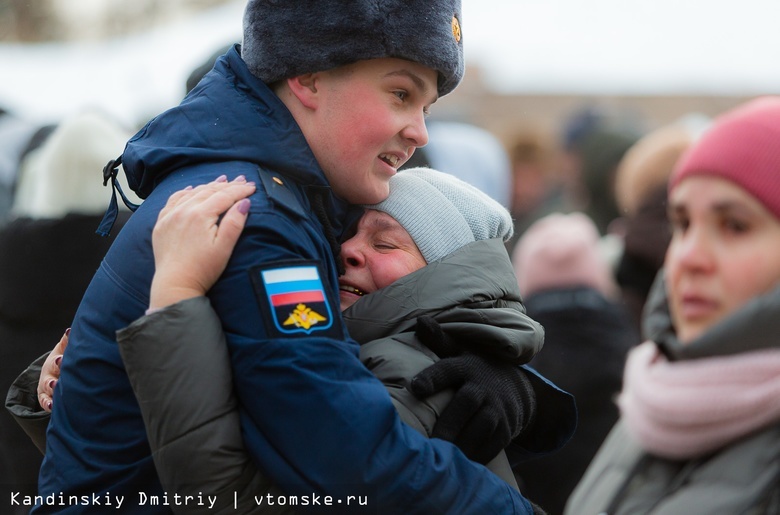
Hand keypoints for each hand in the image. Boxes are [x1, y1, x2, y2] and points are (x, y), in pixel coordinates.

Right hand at [38, 329, 68, 411]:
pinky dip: (49, 405)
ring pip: (48, 392)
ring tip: (55, 394)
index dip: (58, 362)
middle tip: (56, 382)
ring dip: (51, 393)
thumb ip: (67, 342)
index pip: (55, 363)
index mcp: (55, 363)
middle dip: (53, 381)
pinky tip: (52, 406)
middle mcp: (49, 376)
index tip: (61, 360)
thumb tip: (70, 330)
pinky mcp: (47, 399)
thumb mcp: (64, 350)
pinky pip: (46, 403)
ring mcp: (47, 389)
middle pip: (49, 379)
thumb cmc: (63, 359)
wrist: (55, 372)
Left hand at [149, 175, 254, 309]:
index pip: (224, 196)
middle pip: (209, 191)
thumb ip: (235, 223)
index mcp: (201, 215)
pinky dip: (185, 192)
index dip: (240, 190)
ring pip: (192, 193)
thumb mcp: (224, 247)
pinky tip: (192, 189)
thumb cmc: (203, 269)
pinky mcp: (162, 223)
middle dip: (228, 185)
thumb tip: (245, 202)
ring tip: (222, 180)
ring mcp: (170, 216)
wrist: (175, 284)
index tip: (252, 186)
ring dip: (209, 186)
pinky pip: (174, 200)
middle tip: (242, 180)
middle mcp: (184, 210)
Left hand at [411, 316, 536, 463]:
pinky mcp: (505, 430)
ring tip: (438, 458)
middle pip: (465, 404)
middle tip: (427, 440)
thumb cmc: (474, 369)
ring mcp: (497, 409)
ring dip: (460, 444)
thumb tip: (419, 321)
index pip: (447, 369)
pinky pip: (490, 447)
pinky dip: (474, 457)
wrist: (516, 389)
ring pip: (479, 429)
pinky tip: (457, 466)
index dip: (432, 378)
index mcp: (465, 365)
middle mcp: (482, 387)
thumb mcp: (459, 351)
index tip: (415, 387)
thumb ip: (438, 340)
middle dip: (448, 423)